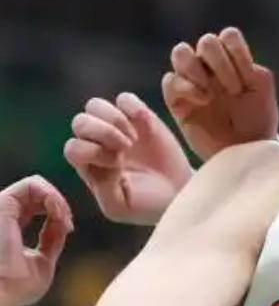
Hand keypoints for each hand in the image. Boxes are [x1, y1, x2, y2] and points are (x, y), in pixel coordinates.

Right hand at [0, 175, 72, 305]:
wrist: (0, 296)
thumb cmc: (16, 288)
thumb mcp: (42, 261)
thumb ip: (51, 239)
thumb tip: (63, 223)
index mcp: (8, 227)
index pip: (34, 205)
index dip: (57, 212)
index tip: (68, 228)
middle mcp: (2, 215)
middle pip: (36, 193)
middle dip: (59, 203)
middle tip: (68, 223)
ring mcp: (1, 208)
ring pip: (35, 185)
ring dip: (58, 199)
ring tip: (64, 218)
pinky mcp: (2, 203)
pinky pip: (31, 185)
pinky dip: (51, 195)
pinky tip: (57, 212)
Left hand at [65, 93, 193, 224]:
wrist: (178, 192)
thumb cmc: (147, 203)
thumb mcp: (120, 206)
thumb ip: (104, 188)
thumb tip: (107, 161)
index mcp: (88, 165)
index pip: (73, 147)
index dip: (93, 153)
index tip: (118, 166)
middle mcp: (96, 143)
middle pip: (80, 121)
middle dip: (102, 132)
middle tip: (126, 147)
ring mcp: (117, 127)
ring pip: (94, 105)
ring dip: (114, 119)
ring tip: (134, 138)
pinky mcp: (140, 117)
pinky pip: (124, 98)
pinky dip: (133, 107)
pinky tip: (146, 127)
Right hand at [162, 27, 278, 161]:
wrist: (245, 150)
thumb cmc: (257, 120)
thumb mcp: (263, 93)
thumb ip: (254, 71)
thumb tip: (238, 63)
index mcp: (233, 59)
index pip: (228, 36)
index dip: (238, 53)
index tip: (248, 79)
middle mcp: (210, 65)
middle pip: (206, 41)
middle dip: (221, 62)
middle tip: (233, 89)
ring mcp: (192, 80)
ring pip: (181, 52)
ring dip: (196, 69)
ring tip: (210, 93)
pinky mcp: (177, 100)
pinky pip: (169, 80)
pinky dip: (185, 87)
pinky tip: (202, 102)